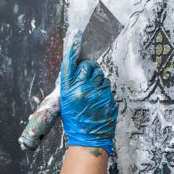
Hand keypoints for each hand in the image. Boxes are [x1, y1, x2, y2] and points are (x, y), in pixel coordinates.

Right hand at [59, 31, 117, 154]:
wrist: (88, 139)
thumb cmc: (74, 121)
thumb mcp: (65, 102)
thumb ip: (70, 84)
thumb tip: (75, 68)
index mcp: (68, 90)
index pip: (70, 62)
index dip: (73, 47)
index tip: (77, 33)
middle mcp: (82, 89)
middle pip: (88, 66)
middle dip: (89, 69)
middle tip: (87, 79)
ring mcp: (97, 94)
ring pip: (100, 75)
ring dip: (97, 81)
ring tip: (92, 95)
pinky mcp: (108, 98)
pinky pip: (107, 87)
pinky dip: (103, 91)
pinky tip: (98, 102)